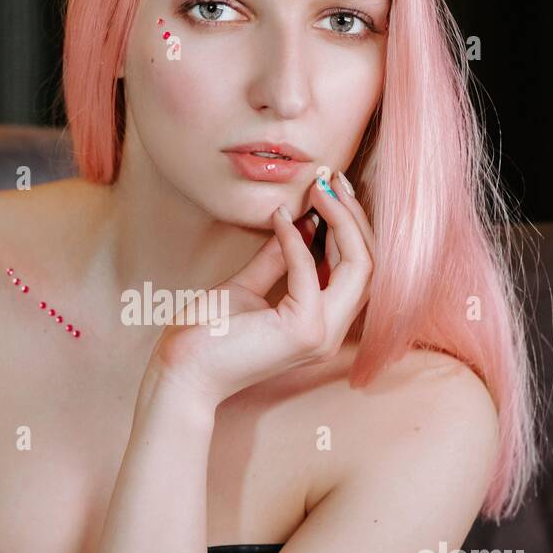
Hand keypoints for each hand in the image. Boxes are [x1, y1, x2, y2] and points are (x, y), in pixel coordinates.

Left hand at [149, 171, 375, 406]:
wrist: (183, 372)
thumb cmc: (208, 336)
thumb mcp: (249, 286)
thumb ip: (278, 258)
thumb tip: (302, 220)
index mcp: (323, 324)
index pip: (359, 270)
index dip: (351, 225)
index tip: (331, 189)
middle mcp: (331, 333)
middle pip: (370, 265)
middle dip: (355, 217)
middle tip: (333, 180)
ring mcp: (321, 334)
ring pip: (361, 268)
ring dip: (342, 221)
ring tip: (320, 189)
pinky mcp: (304, 330)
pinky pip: (311, 271)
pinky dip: (296, 240)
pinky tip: (279, 218)